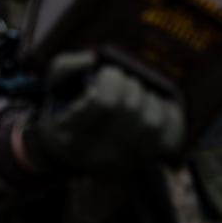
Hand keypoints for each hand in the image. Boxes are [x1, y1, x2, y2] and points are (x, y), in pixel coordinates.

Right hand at [24, 51, 185, 173]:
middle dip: (129, 85)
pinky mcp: (145, 161)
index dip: (110, 79)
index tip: (105, 74)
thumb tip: (92, 59)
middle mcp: (98, 156)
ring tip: (134, 93)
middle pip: (131, 109)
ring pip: (151, 122)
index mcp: (70, 137)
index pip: (105, 103)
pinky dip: (160, 113)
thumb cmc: (67, 107)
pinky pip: (166, 133)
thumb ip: (66, 66)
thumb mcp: (56, 86)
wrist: (77, 145)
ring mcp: (123, 163)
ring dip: (146, 99)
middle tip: (121, 81)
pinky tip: (146, 106)